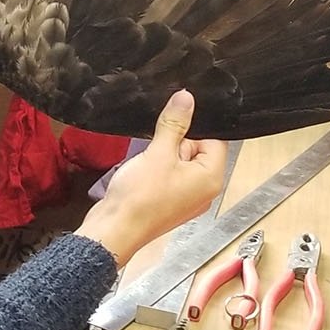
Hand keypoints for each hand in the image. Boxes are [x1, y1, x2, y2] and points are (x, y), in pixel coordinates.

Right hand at [80, 90, 228, 266]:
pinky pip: (170, 177)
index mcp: (211, 178)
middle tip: (157, 152)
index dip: (192, 130)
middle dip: (175, 143)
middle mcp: (205, 190)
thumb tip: (186, 98)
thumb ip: (174, 124)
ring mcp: (188, 199)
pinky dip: (158, 171)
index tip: (173, 128)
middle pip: (198, 150)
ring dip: (164, 157)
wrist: (115, 230)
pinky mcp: (171, 203)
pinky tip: (144, 175)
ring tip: (148, 166)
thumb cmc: (140, 199)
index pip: (214, 139)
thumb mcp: (158, 153)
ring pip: (181, 163)